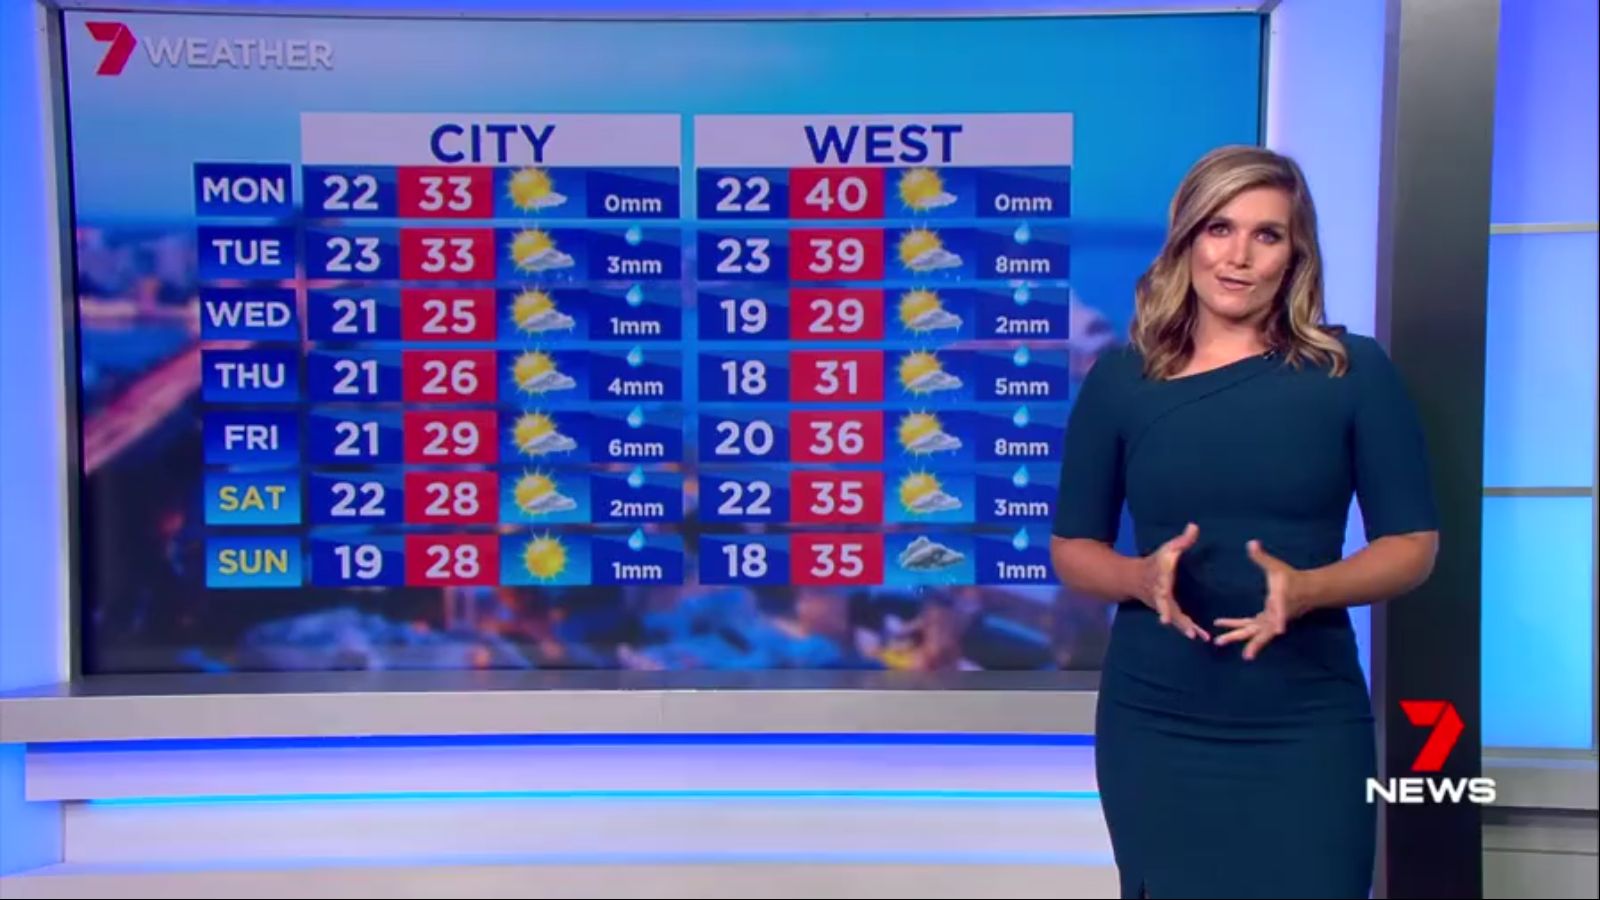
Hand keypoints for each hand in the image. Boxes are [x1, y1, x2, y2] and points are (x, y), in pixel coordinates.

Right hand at [1137, 522, 1208, 640]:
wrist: (1134, 579)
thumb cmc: (1154, 563)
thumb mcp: (1167, 549)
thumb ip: (1182, 541)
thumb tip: (1194, 526)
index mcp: (1159, 580)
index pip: (1161, 587)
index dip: (1163, 594)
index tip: (1163, 596)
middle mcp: (1159, 596)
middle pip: (1165, 607)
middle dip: (1170, 615)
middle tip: (1175, 626)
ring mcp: (1163, 606)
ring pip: (1174, 619)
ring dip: (1185, 628)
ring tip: (1197, 636)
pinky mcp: (1169, 612)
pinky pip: (1180, 622)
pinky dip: (1190, 630)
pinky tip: (1203, 637)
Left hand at [1214, 540, 1303, 659]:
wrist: (1307, 591)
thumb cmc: (1291, 578)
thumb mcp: (1277, 567)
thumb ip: (1262, 557)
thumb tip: (1251, 542)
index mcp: (1281, 603)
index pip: (1281, 612)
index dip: (1279, 620)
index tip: (1280, 630)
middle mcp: (1276, 617)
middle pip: (1262, 631)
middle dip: (1249, 640)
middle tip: (1230, 644)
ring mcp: (1271, 622)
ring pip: (1254, 633)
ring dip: (1237, 636)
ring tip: (1218, 642)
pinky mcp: (1267, 622)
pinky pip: (1251, 628)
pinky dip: (1238, 628)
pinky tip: (1222, 628)